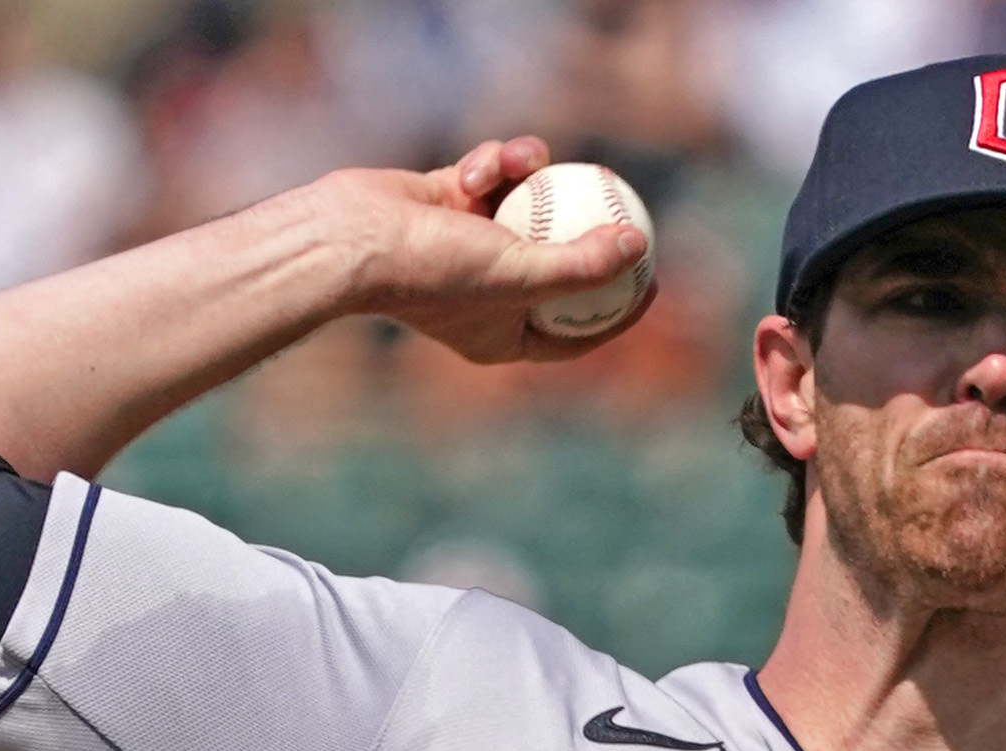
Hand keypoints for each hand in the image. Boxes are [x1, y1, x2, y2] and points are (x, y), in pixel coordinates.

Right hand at [331, 137, 652, 364]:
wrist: (352, 238)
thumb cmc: (434, 270)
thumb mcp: (522, 275)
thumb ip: (584, 265)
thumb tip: (639, 246)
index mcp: (504, 333)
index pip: (577, 329)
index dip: (620, 308)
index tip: (653, 278)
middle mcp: (488, 294)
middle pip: (557, 264)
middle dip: (587, 231)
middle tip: (628, 208)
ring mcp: (468, 247)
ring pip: (526, 206)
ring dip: (527, 177)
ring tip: (530, 160)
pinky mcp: (448, 203)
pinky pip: (490, 177)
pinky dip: (490, 166)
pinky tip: (485, 163)